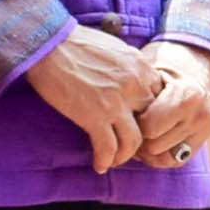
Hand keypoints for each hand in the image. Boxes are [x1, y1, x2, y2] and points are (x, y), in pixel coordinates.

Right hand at [28, 26, 159, 170]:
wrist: (48, 44)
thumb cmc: (76, 44)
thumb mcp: (116, 49)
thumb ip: (130, 69)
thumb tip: (133, 85)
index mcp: (142, 67)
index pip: (160, 101)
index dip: (152, 117)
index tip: (139, 126)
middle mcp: (135, 85)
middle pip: (153, 123)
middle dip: (143, 138)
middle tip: (130, 146)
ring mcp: (116, 102)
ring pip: (134, 142)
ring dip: (125, 155)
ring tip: (115, 159)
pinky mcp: (95, 116)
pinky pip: (108, 148)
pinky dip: (105, 160)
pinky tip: (99, 165)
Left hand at [132, 43, 209, 168]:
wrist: (196, 65)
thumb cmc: (163, 67)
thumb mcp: (149, 70)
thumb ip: (134, 91)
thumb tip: (108, 111)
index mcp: (187, 96)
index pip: (149, 127)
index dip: (132, 122)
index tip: (125, 112)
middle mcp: (199, 116)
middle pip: (153, 145)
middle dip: (137, 137)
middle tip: (128, 125)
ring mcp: (203, 131)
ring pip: (162, 157)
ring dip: (145, 150)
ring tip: (139, 132)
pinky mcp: (202, 142)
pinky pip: (173, 161)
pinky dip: (157, 155)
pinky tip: (150, 140)